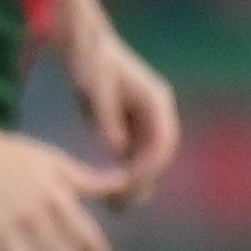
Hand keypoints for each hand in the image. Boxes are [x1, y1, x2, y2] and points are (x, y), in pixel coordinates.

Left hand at [65, 25, 180, 206]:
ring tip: (115, 205)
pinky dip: (127, 173)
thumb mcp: (97, 87)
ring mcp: (148, 119)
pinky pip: (136, 155)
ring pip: (149, 159)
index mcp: (157, 101)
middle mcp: (158, 112)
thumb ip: (107, 117)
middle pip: (160, 155)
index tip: (129, 186)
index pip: (163, 142)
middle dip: (144, 182)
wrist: (87, 45)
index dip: (150, 167)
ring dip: (137, 182)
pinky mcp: (134, 124)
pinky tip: (110, 190)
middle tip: (120, 205)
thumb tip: (118, 150)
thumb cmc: (92, 62)